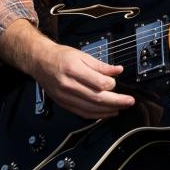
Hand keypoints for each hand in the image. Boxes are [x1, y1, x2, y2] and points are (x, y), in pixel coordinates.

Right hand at [0, 19, 134, 119]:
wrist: (40, 62)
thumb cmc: (61, 56)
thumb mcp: (82, 55)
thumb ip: (101, 65)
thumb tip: (118, 70)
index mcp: (73, 70)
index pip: (97, 82)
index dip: (111, 85)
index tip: (117, 83)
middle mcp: (68, 85)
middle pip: (96, 98)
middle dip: (116, 101)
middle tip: (129, 101)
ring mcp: (65, 97)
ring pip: (90, 108)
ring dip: (108, 110)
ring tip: (121, 108)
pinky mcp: (64, 104)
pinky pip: (82, 113)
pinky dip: (96, 115)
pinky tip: (106, 113)